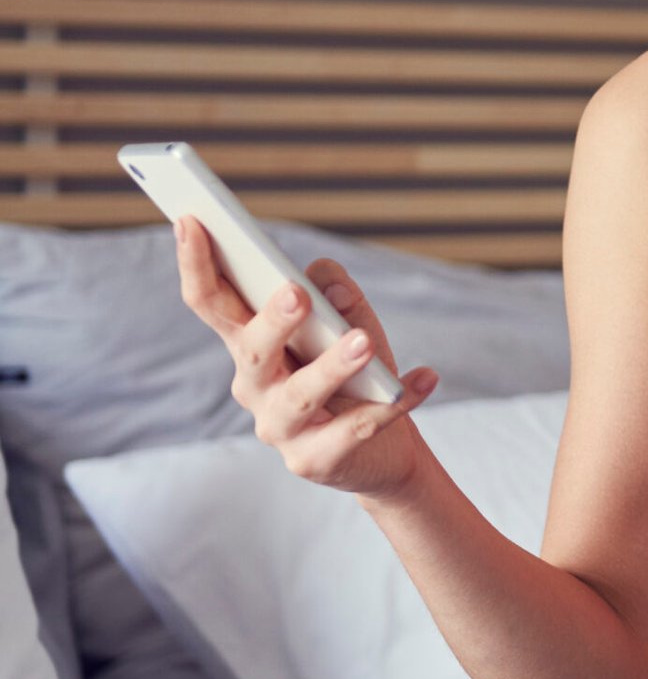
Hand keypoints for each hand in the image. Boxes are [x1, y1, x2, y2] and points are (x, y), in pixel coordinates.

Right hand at [174, 216, 438, 500]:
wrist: (382, 449)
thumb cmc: (355, 375)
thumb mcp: (349, 323)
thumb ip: (337, 295)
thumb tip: (332, 286)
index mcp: (250, 344)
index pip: (211, 301)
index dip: (196, 263)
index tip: (191, 219)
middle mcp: (254, 386)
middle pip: (251, 350)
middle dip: (271, 321)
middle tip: (295, 293)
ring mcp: (281, 427)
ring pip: (300, 395)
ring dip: (332, 367)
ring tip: (364, 342)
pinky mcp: (315, 460)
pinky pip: (356, 428)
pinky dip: (395, 402)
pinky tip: (426, 378)